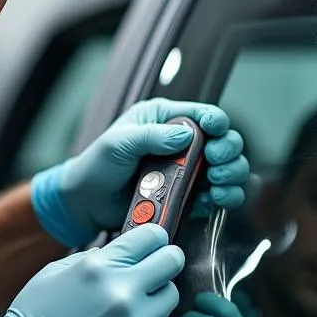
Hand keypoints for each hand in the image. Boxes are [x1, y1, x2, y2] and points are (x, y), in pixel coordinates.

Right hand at [0, 224, 182, 316]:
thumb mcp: (55, 272)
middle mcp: (121, 294)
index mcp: (98, 268)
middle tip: (153, 272)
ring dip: (154, 300)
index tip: (153, 245)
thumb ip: (94, 258)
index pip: (152, 236)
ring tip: (129, 309)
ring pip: (170, 298)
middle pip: (172, 262)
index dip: (154, 239)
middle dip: (164, 262)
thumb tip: (123, 251)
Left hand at [31, 99, 248, 248]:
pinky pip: (216, 196)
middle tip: (215, 161)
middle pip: (223, 141)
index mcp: (164, 119)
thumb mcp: (119, 142)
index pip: (203, 114)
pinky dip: (223, 197)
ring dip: (230, 175)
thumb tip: (186, 134)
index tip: (215, 130)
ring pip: (226, 169)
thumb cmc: (97, 165)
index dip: (216, 121)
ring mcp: (186, 171)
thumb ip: (151, 136)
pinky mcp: (188, 196)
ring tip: (216, 182)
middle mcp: (181, 143)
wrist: (86, 202)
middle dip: (227, 150)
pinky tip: (214, 199)